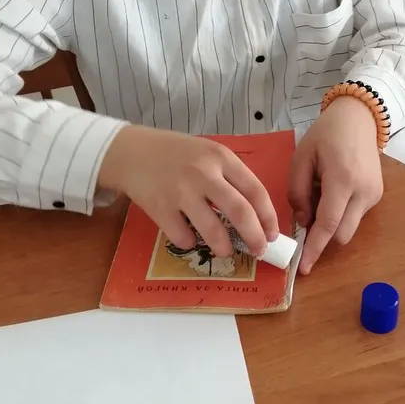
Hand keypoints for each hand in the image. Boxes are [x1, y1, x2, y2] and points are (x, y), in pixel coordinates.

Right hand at [98, 126, 278, 257]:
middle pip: (240, 211)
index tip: (273, 234)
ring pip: (213, 230)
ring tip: (226, 251)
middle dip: (255, 237)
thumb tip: (256, 216)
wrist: (131, 152)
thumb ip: (230, 177)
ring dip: (225, 247)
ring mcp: (180, 191)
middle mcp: (203, 173)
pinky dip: (190, 243)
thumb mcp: (208, 153)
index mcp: (221, 157)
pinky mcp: (159, 208)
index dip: (269, 217)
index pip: (255, 190)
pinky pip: (183, 237)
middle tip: (259, 251)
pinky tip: (188, 237)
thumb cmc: (176, 154)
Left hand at [288, 97, 382, 274]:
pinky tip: (333, 191)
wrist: (359, 117)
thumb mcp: (301, 158)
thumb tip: (303, 222)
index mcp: (343, 180)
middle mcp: (364, 191)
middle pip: (341, 234)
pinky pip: (355, 216)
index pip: (328, 224)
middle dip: (322, 236)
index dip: (314, 249)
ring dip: (331, 222)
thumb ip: (297, 192)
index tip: (303, 268)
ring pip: (349, 227)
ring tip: (320, 194)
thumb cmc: (326, 135)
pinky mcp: (378, 195)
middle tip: (304, 217)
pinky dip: (341, 213)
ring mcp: (375, 195)